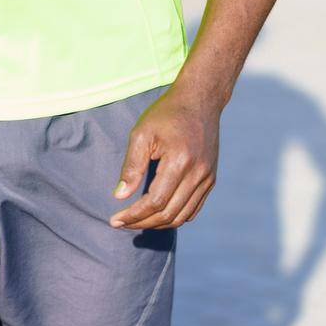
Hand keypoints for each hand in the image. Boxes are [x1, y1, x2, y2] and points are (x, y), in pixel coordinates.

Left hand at [110, 88, 219, 229]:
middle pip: (169, 214)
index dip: (134, 215)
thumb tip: (120, 196)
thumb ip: (131, 166)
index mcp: (179, 162)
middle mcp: (198, 174)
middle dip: (142, 223)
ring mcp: (207, 178)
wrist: (200, 100)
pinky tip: (157, 213)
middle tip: (122, 223)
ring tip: (137, 221)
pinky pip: (193, 209)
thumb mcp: (142, 133)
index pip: (155, 202)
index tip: (115, 220)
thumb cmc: (166, 114)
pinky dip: (175, 217)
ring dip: (158, 224)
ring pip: (182, 216)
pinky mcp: (211, 179)